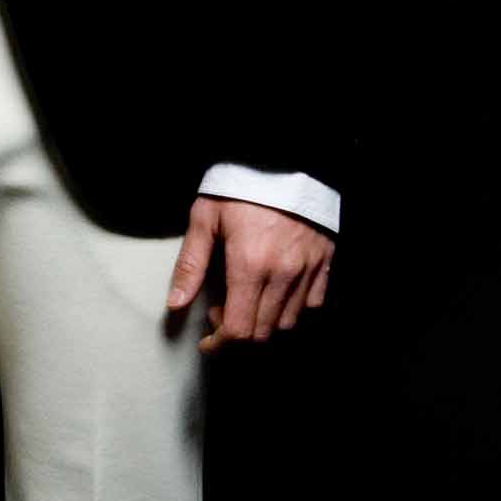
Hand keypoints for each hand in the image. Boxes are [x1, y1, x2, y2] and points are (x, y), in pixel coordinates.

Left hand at [165, 196, 334, 352]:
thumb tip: (175, 303)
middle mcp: (281, 273)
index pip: (238, 328)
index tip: (208, 341)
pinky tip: (275, 291)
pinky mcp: (324, 261)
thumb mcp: (205, 217)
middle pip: (262, 332)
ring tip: (247, 299)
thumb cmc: (241, 185)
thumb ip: (191, 263)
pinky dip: (292, 307)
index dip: (220, 343)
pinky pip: (312, 303)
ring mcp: (307, 269)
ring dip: (263, 322)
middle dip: (238, 333)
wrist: (286, 157)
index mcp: (249, 264)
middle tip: (221, 311)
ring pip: (287, 323)